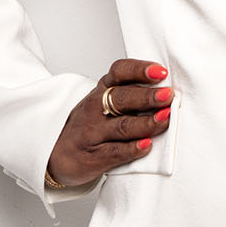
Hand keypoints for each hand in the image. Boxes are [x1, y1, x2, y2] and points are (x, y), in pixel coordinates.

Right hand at [44, 58, 172, 190]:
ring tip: (165, 118)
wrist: (57, 156)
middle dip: (147, 96)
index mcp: (101, 91)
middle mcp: (96, 108)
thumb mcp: (101, 104)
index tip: (160, 71)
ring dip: (146, 122)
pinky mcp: (95, 156)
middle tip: (168, 95)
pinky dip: (133, 149)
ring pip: (122, 126)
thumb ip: (129, 96)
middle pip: (122, 98)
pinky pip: (116, 152)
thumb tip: (168, 91)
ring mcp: (94, 133)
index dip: (139, 70)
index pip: (119, 72)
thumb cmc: (89, 126)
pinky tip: (147, 146)